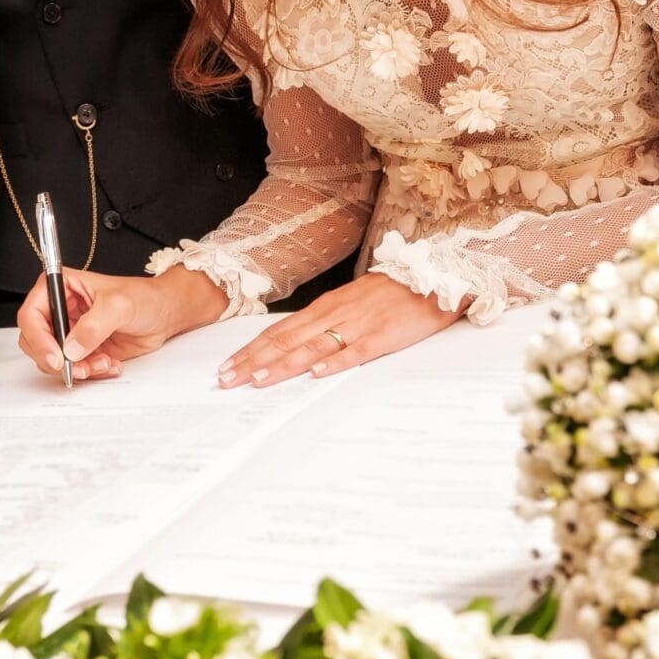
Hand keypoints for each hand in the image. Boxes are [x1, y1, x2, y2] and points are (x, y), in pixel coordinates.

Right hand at [17, 265, 227, 379]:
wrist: (164, 314)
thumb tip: (71, 348)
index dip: (39, 339)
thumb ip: (94, 325)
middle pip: (35, 342)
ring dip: (77, 368)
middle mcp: (61, 309)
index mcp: (61, 287)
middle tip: (79, 367)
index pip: (31, 315)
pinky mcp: (82, 350)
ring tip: (103, 362)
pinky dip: (90, 372)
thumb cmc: (144, 297)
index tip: (57, 357)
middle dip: (57, 360)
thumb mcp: (120, 304)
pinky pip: (73, 368)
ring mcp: (70, 332)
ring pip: (53, 360)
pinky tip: (110, 363)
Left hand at [218, 273, 465, 387]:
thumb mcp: (349, 303)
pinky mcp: (382, 336)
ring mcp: (357, 325)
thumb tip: (294, 345)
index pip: (278, 331)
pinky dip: (334, 363)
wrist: (433, 276)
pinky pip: (355, 351)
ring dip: (281, 365)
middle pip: (285, 341)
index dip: (251, 350)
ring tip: (256, 381)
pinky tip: (315, 375)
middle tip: (226, 380)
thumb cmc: (390, 293)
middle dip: (253, 362)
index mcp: (325, 307)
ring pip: (311, 348)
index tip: (227, 366)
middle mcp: (334, 314)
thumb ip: (324, 323)